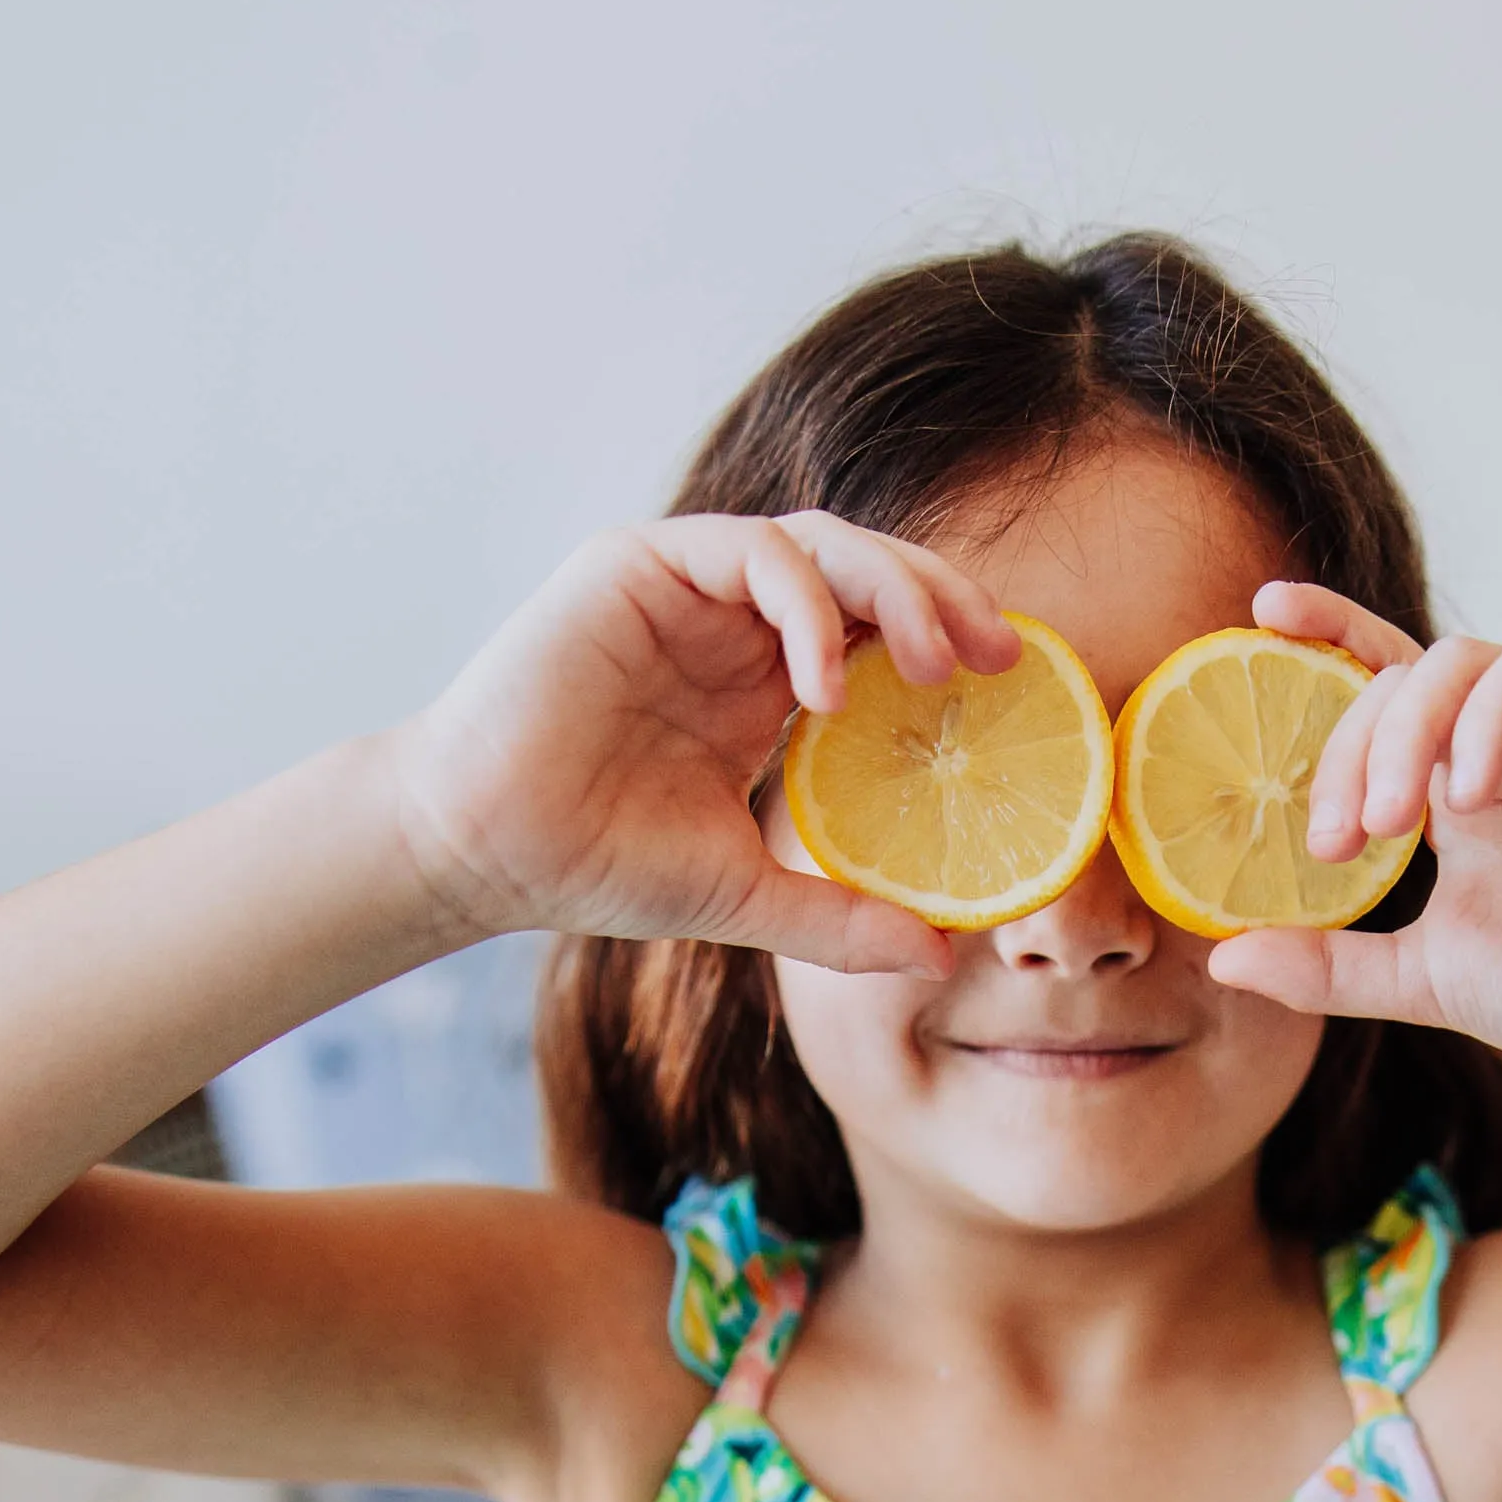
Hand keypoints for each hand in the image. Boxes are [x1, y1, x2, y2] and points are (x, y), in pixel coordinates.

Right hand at [384, 514, 1020, 973]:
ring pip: (820, 543)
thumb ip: (839, 919)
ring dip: (892, 591)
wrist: (490, 851)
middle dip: (941, 598)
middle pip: (867, 570)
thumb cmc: (601, 866)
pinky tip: (826, 685)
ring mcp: (687, 585)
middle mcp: (734, 620)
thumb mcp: (747, 896)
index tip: (1011, 682)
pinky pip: (751, 554)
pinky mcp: (638, 564)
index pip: (879, 627)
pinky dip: (806, 607)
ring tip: (932, 665)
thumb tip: (939, 958)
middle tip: (997, 658)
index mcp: (765, 678)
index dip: (946, 638)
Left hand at [1212, 583, 1501, 1092]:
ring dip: (1406, 731)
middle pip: (1400, 680)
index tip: (1257, 616)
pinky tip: (1468, 793)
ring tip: (1391, 824)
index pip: (1379, 685)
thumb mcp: (1420, 978)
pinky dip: (1488, 716)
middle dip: (1349, 747)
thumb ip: (1328, 965)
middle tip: (1337, 838)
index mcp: (1452, 786)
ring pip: (1462, 660)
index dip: (1324, 635)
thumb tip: (1223, 958)